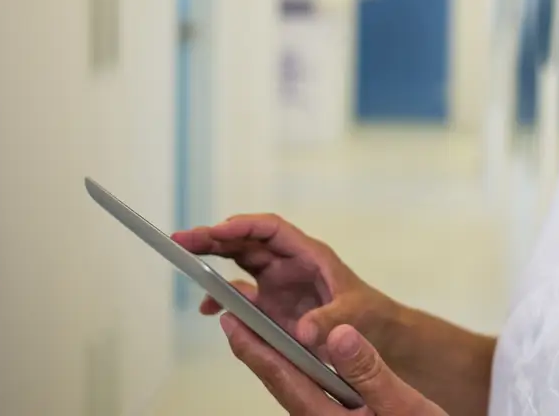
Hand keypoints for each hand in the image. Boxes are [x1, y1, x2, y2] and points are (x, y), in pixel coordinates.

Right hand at [171, 214, 401, 364]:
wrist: (376, 333)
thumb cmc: (370, 313)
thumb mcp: (355, 313)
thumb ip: (332, 319)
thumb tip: (306, 331)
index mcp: (309, 254)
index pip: (271, 230)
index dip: (244, 226)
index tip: (218, 231)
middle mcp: (289, 262)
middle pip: (247, 240)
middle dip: (215, 237)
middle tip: (182, 239)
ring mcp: (278, 282)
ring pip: (239, 261)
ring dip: (212, 259)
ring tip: (184, 259)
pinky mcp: (272, 304)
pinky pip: (241, 293)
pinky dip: (222, 297)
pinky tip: (208, 308)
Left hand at [221, 315, 445, 414]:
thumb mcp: (403, 406)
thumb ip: (370, 372)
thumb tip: (338, 332)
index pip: (283, 376)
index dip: (255, 347)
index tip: (232, 320)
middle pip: (281, 382)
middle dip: (257, 349)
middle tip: (235, 315)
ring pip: (293, 388)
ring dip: (275, 358)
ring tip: (259, 330)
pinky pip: (309, 393)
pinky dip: (297, 370)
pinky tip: (300, 358)